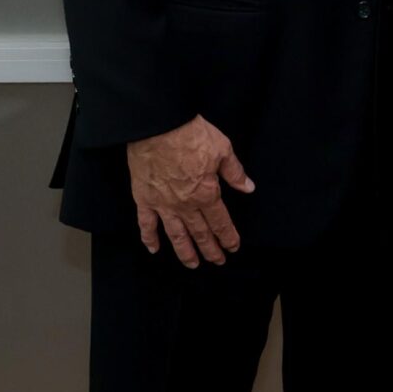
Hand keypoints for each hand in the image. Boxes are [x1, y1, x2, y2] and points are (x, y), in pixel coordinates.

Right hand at [126, 116, 254, 267]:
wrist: (159, 126)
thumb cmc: (191, 135)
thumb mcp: (223, 149)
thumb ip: (235, 173)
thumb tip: (248, 187)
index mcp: (207, 194)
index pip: (220, 222)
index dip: (228, 237)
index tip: (233, 247)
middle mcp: (185, 205)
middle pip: (200, 233)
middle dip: (210, 249)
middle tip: (217, 261)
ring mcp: (163, 204)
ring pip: (176, 235)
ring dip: (185, 252)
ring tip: (192, 264)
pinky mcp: (144, 198)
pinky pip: (146, 224)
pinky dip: (149, 239)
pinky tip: (154, 249)